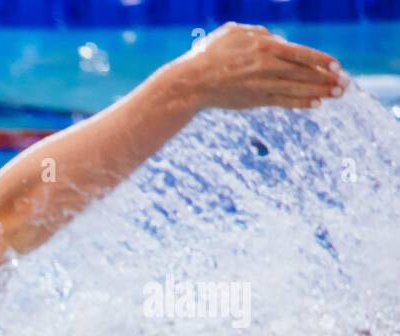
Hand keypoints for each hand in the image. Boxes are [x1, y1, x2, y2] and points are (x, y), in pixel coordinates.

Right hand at [172, 22, 342, 110]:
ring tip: (336, 95)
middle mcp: (267, 67)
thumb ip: (258, 33)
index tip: (337, 66)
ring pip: (297, 89)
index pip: (301, 54)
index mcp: (264, 47)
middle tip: (345, 84)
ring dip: (319, 92)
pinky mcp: (254, 100)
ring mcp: (261, 85)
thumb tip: (275, 39)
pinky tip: (314, 104)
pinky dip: (299, 103)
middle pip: (304, 73)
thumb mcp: (233, 32)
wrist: (190, 83)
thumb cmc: (209, 54)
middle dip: (327, 79)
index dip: (321, 61)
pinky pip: (282, 101)